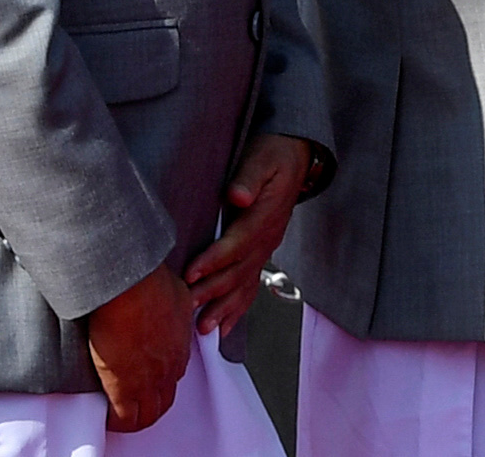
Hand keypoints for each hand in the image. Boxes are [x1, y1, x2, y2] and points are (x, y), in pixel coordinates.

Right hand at [86, 263, 192, 431]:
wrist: (129, 287)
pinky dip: (115, 421)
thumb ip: (176, 304)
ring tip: (118, 413)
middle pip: (165, 399)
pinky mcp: (124, 387)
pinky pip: (123, 418)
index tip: (146, 376)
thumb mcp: (177, 291)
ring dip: (134, 416)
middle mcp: (170, 365)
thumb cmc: (149, 281)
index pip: (175, 373)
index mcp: (181, 343)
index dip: (160, 378)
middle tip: (133, 402)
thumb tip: (171, 302)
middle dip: (150, 404)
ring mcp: (149, 379)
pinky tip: (106, 415)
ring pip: (147, 414)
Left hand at [183, 133, 312, 335]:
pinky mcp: (262, 253)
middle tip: (187, 308)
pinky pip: (251, 285)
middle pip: (239, 270)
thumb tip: (236, 197)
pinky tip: (224, 329)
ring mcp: (266, 248)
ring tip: (204, 328)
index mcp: (266, 214)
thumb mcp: (263, 156)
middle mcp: (268, 238)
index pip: (238, 242)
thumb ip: (250, 176)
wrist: (297, 157)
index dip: (215, 259)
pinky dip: (238, 309)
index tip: (191, 273)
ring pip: (245, 284)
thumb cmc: (273, 154)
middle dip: (213, 291)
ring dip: (224, 307)